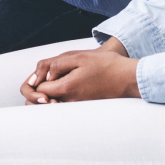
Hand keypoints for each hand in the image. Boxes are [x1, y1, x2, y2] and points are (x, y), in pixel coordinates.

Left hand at [19, 39, 139, 104]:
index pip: (38, 90)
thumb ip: (56, 65)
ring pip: (51, 106)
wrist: (129, 78)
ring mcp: (77, 107)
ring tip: (51, 82)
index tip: (42, 73)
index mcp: (67, 88)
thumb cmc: (106, 64)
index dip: (34, 81)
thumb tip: (42, 77)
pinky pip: (63, 107)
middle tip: (41, 79)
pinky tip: (64, 86)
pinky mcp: (83, 108)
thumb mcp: (79, 57)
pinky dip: (57, 99)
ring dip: (46, 96)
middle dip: (36, 92)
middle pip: (41, 103)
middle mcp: (70, 102)